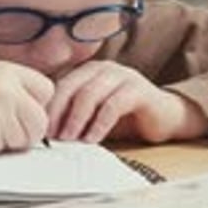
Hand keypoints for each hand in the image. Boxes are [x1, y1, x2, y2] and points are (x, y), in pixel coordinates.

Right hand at [0, 62, 53, 152]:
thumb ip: (14, 86)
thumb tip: (43, 109)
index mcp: (7, 70)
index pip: (46, 90)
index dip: (37, 103)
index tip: (23, 110)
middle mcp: (6, 88)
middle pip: (41, 120)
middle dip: (29, 130)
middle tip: (8, 130)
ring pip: (25, 139)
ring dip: (8, 141)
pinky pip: (3, 149)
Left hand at [47, 60, 207, 144]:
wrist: (166, 118)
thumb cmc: (127, 118)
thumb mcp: (95, 116)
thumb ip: (75, 118)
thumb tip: (48, 134)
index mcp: (89, 71)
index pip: (61, 85)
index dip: (49, 108)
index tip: (41, 130)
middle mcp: (104, 69)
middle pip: (72, 87)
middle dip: (59, 113)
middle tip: (52, 135)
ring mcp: (123, 76)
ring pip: (90, 94)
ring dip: (76, 118)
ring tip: (70, 139)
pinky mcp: (138, 90)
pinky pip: (113, 105)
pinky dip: (99, 123)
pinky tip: (93, 139)